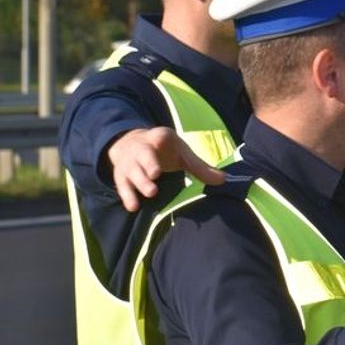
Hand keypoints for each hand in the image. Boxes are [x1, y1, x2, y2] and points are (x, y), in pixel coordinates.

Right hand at [105, 127, 224, 211]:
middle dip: (149, 164)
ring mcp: (128, 162)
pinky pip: (122, 185)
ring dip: (140, 182)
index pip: (160, 138)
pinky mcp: (120, 175)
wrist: (128, 142)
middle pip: (144, 156)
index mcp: (159, 137)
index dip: (161, 140)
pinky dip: (127, 196)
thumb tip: (224, 180)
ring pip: (131, 171)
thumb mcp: (181, 153)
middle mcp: (141, 148)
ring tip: (151, 193)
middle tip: (156, 175)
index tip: (169, 150)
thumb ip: (200, 167)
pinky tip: (133, 207)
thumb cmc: (162, 150)